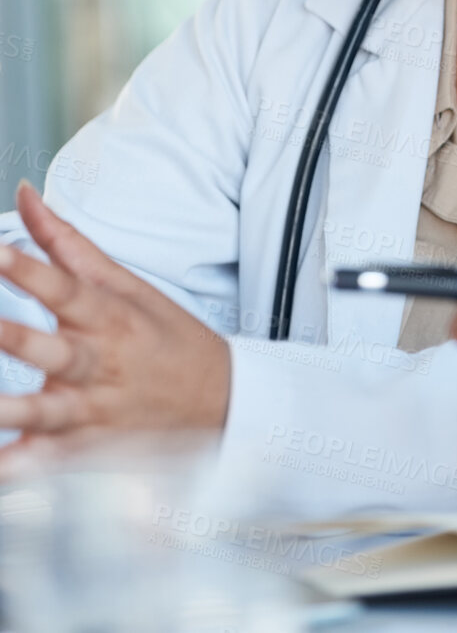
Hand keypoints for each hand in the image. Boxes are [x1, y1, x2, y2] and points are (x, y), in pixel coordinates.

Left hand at [0, 181, 231, 465]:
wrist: (224, 402)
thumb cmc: (169, 340)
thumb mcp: (127, 287)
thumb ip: (66, 245)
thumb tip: (25, 195)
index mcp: (111, 319)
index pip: (66, 289)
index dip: (29, 270)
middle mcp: (100, 364)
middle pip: (53, 350)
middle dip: (13, 338)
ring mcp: (93, 409)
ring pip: (47, 411)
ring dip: (13, 411)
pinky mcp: (86, 447)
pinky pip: (48, 461)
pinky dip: (23, 467)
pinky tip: (3, 470)